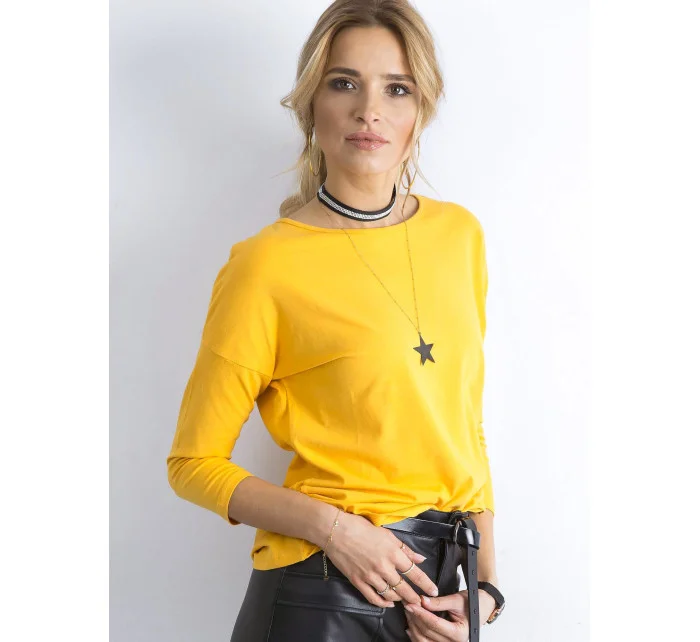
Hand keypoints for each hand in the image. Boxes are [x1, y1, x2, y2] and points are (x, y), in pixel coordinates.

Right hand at [323, 511, 439, 607]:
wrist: (336, 530)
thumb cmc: (361, 527)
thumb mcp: (387, 534)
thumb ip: (405, 548)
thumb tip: (420, 558)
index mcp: (393, 552)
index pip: (414, 572)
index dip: (426, 584)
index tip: (433, 591)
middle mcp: (384, 567)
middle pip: (404, 588)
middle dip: (415, 597)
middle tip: (421, 603)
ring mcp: (370, 576)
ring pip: (390, 594)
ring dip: (400, 599)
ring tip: (406, 601)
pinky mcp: (358, 581)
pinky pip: (373, 597)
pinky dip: (383, 602)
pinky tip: (389, 603)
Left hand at [403, 589, 496, 640]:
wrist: (482, 608)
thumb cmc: (473, 602)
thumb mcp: (457, 599)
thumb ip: (439, 602)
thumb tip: (422, 600)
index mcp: (460, 633)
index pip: (434, 624)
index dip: (420, 613)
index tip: (411, 604)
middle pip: (427, 632)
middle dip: (415, 617)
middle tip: (407, 603)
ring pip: (423, 640)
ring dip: (413, 626)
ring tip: (408, 612)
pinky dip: (416, 636)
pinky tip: (410, 627)